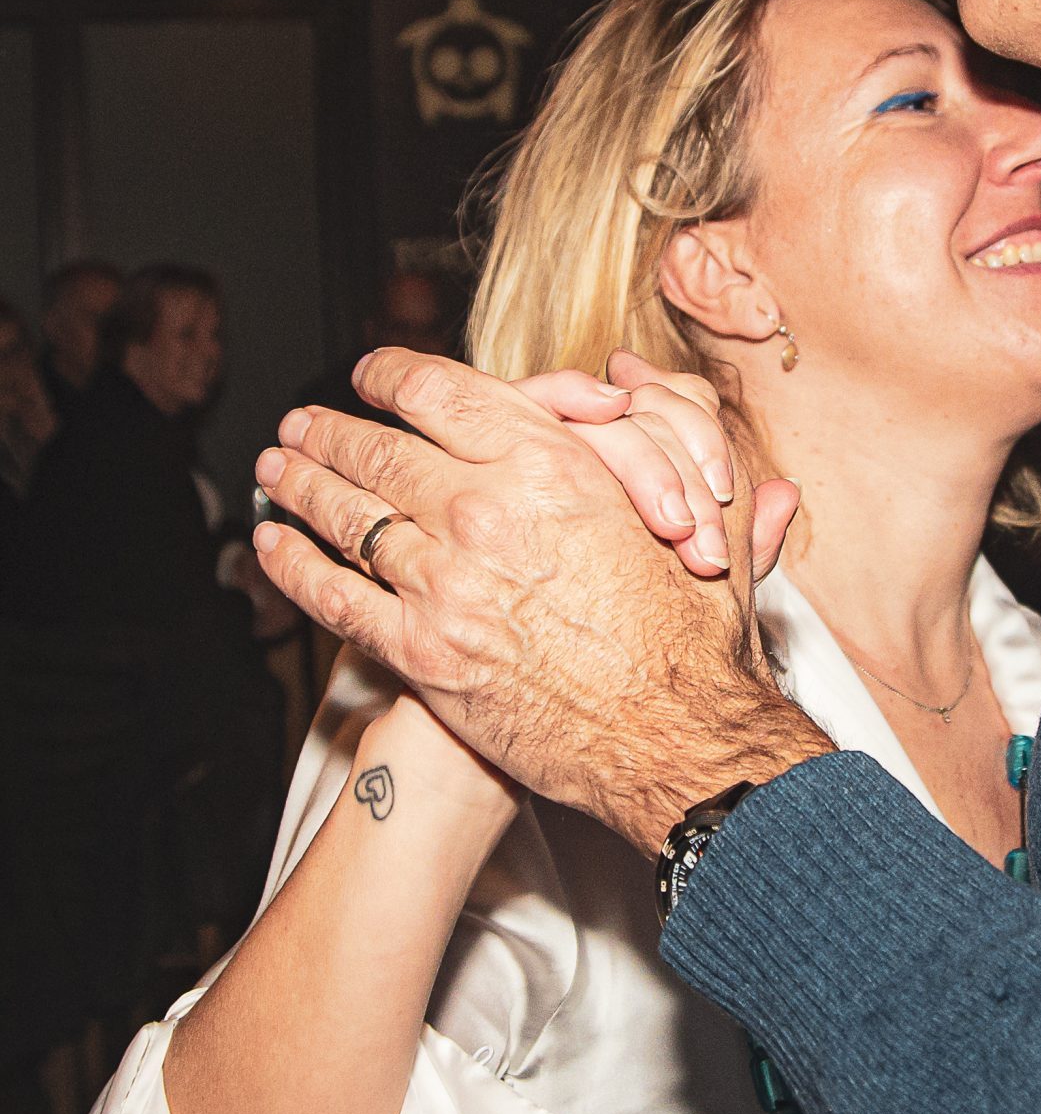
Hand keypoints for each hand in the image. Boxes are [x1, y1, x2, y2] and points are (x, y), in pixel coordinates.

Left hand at [252, 351, 829, 850]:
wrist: (675, 738)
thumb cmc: (692, 635)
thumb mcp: (693, 514)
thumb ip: (674, 441)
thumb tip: (647, 380)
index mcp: (548, 463)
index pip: (440, 391)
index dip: (391, 375)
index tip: (371, 374)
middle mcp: (485, 512)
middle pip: (376, 451)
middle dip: (328, 433)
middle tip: (302, 428)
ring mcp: (445, 583)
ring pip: (347, 518)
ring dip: (301, 490)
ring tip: (279, 474)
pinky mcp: (423, 653)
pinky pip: (336, 599)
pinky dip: (294, 568)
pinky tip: (272, 550)